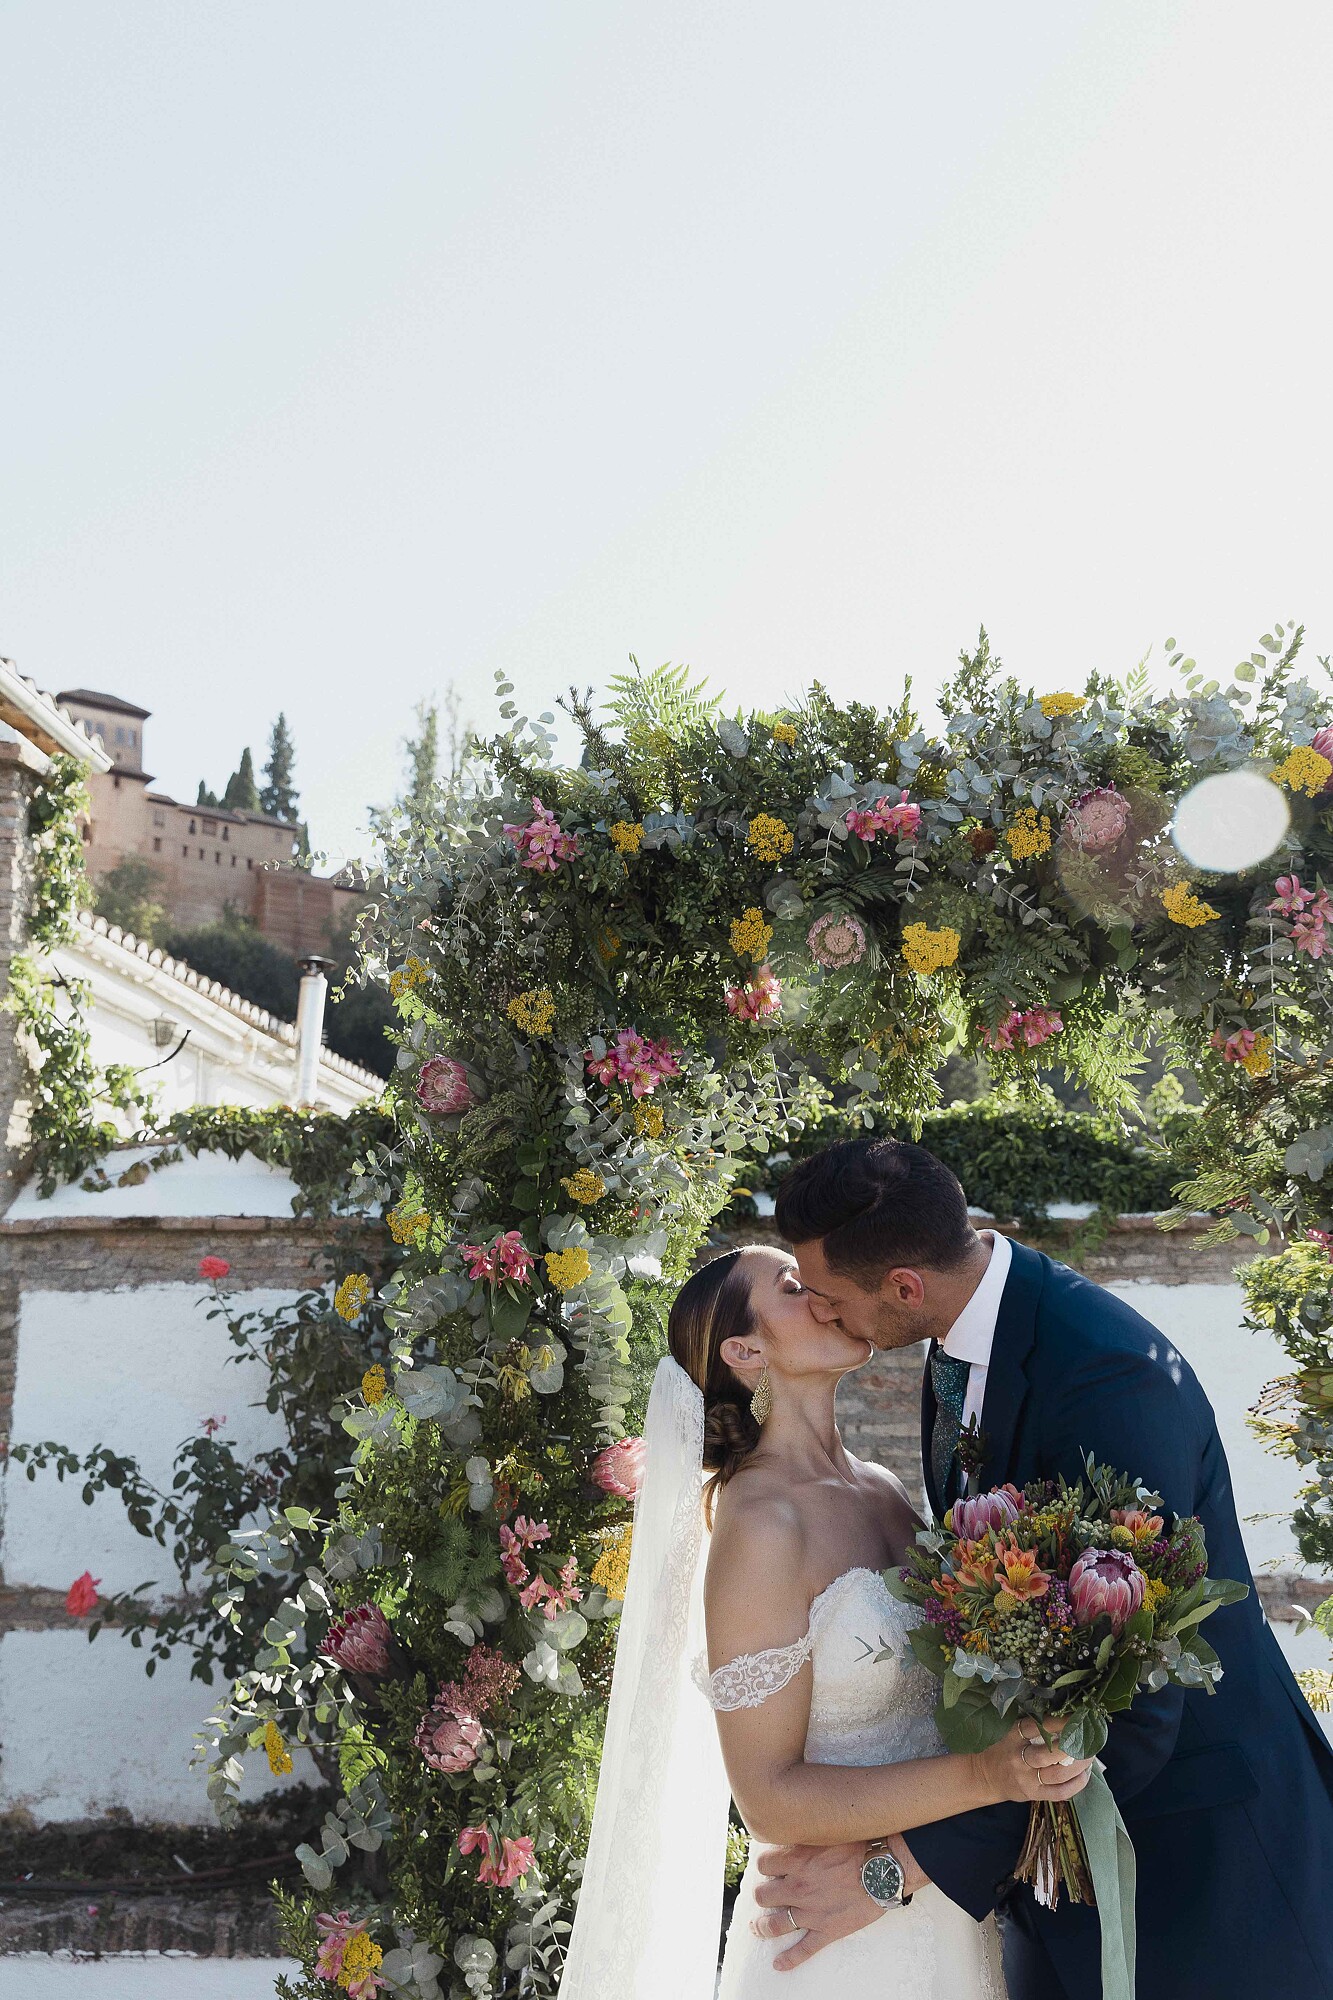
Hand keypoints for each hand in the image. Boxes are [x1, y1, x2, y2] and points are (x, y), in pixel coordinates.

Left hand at [751, 1843, 885, 1972]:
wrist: (885, 1871)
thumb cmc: (860, 1845)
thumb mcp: (828, 1831)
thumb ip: (808, 1834)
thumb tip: (795, 1828)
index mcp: (797, 1860)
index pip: (763, 1864)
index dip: (765, 1865)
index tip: (770, 1867)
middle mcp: (798, 1887)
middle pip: (762, 1895)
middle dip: (762, 1895)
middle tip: (765, 1894)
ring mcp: (811, 1912)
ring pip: (775, 1925)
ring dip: (763, 1927)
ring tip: (758, 1928)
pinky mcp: (827, 1931)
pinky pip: (803, 1950)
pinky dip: (788, 1959)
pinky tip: (778, 1965)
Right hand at [978, 1720, 1094, 1804]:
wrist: (982, 1776)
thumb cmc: (999, 1747)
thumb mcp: (1007, 1730)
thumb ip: (1029, 1725)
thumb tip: (1062, 1714)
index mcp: (1012, 1737)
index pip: (1037, 1727)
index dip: (1059, 1721)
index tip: (1077, 1715)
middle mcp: (1019, 1759)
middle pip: (1050, 1754)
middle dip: (1074, 1746)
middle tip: (1088, 1738)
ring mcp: (1027, 1779)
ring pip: (1059, 1775)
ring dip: (1080, 1765)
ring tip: (1090, 1755)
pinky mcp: (1034, 1795)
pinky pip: (1060, 1793)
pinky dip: (1077, 1784)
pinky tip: (1084, 1774)